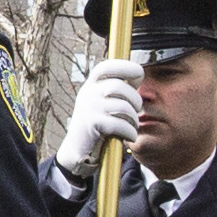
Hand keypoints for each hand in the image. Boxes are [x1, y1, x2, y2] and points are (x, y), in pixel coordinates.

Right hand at [49, 55, 145, 178]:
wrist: (79, 149)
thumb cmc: (98, 125)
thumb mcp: (104, 102)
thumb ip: (117, 88)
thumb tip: (138, 73)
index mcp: (91, 85)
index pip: (107, 67)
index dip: (126, 67)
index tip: (137, 78)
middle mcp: (88, 93)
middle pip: (119, 86)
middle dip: (135, 99)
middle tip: (137, 111)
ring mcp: (88, 107)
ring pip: (122, 106)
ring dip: (134, 118)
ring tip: (132, 126)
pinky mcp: (92, 124)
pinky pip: (119, 123)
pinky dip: (129, 131)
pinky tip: (129, 136)